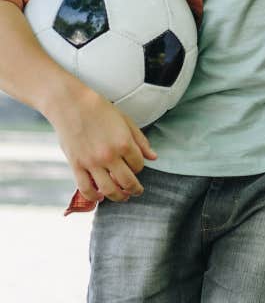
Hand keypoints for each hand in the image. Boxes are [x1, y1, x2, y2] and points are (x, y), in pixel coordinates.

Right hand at [47, 81, 156, 202]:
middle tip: (136, 192)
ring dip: (118, 197)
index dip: (140, 167)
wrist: (72, 105)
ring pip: (108, 189)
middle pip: (127, 181)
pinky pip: (86, 188)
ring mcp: (92, 163)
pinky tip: (100, 197)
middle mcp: (109, 155)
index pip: (139, 165)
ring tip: (122, 197)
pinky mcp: (76, 166)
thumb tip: (153, 157)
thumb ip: (140, 140)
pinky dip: (94, 197)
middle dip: (134, 189)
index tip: (137, 166)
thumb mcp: (126, 121)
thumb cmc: (100, 110)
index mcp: (124, 142)